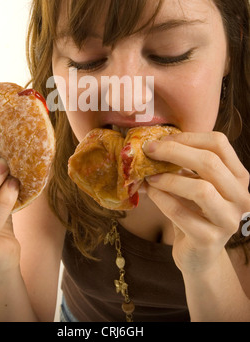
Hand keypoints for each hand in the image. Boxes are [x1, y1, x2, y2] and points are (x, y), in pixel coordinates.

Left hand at [143, 131, 249, 274]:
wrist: (198, 255)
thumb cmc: (194, 211)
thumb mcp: (193, 183)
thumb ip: (183, 163)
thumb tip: (154, 141)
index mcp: (239, 177)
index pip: (220, 144)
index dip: (188, 137)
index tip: (163, 140)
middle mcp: (241, 197)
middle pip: (211, 162)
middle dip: (174, 152)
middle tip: (150, 150)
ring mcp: (228, 220)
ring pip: (201, 189)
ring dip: (169, 178)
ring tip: (150, 176)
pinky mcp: (210, 240)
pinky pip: (180, 213)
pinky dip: (161, 198)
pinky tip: (150, 193)